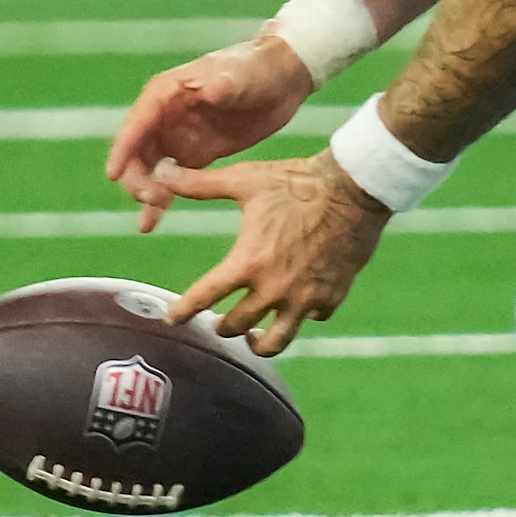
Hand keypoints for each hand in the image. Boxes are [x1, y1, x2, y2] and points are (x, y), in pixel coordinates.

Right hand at [105, 33, 312, 232]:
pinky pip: (171, 182)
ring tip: (149, 219)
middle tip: (153, 197)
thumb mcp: (241, 76)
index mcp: (167, 93)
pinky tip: (149, 225)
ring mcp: (177, 137)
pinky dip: (159, 202)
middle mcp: (164, 116)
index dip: (123, 147)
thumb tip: (210, 89)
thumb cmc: (256, 69)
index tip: (113, 174)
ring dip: (144, 192)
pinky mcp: (194, 155)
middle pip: (136, 151)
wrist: (281, 79)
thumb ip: (224, 84)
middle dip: (136, 177)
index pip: (138, 122)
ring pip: (147, 169)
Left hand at [154, 153, 387, 354]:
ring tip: (252, 338)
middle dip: (222, 326)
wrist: (354, 190)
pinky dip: (300, 318)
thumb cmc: (297, 182)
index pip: (205, 297)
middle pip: (236, 326)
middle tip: (216, 323)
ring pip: (274, 341)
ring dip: (258, 343)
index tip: (172, 319)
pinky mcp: (330, 297)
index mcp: (249, 262)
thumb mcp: (245, 180)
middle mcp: (273, 289)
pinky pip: (311, 319)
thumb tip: (161, 173)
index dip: (183, 311)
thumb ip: (200, 184)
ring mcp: (304, 298)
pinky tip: (295, 311)